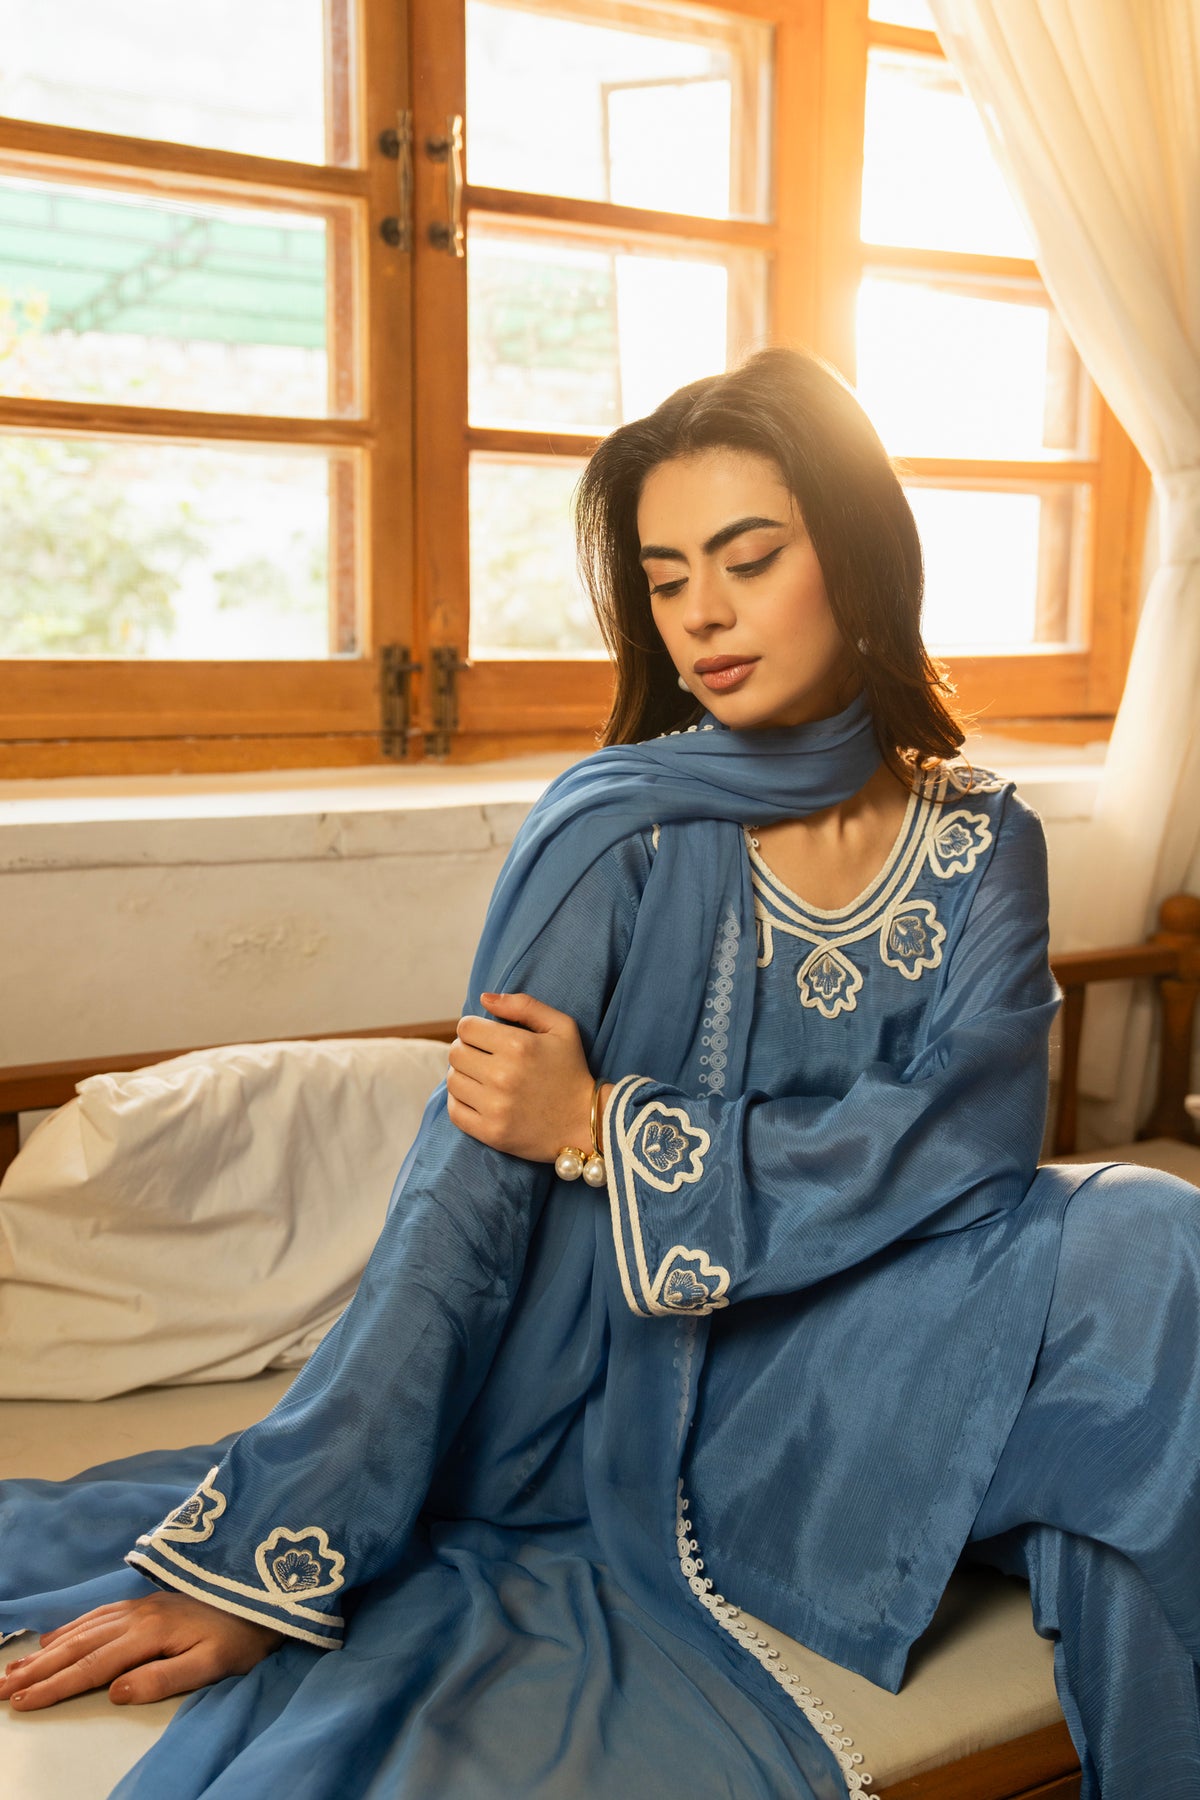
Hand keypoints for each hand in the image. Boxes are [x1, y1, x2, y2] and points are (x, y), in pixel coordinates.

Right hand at [0, 1593, 281, 1710]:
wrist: (264, 1592)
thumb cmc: (242, 1636)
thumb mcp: (211, 1665)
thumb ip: (163, 1679)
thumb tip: (115, 1692)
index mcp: (150, 1635)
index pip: (92, 1667)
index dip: (55, 1686)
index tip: (22, 1702)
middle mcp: (138, 1616)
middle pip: (79, 1647)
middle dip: (38, 1670)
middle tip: (1, 1688)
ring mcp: (141, 1606)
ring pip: (83, 1630)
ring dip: (48, 1651)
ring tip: (16, 1668)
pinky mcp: (147, 1602)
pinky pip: (99, 1614)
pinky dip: (72, 1627)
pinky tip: (57, 1637)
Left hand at [447, 992, 611, 1161]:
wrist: (586, 1122)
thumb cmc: (571, 1070)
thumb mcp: (561, 1027)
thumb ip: (524, 1005)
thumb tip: (484, 998)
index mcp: (519, 1046)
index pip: (466, 1028)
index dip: (473, 1028)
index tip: (485, 1037)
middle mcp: (503, 1076)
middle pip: (456, 1053)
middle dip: (466, 1050)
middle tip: (483, 1057)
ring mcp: (496, 1107)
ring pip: (453, 1080)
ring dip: (463, 1076)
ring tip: (482, 1078)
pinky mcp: (491, 1132)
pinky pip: (455, 1111)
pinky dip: (460, 1102)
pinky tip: (478, 1098)